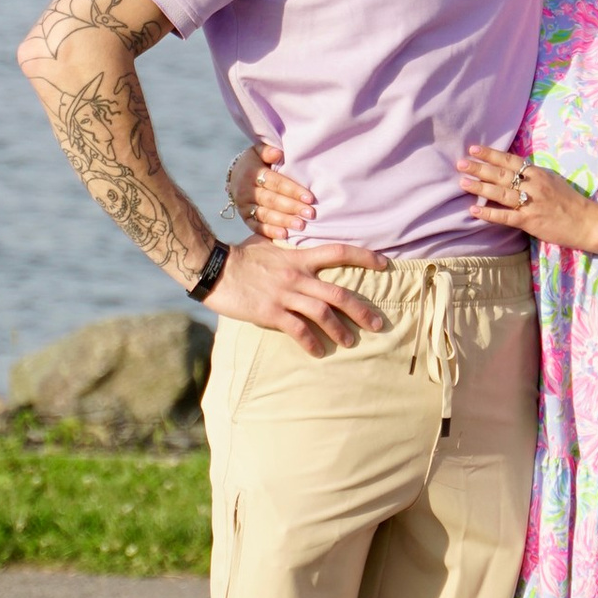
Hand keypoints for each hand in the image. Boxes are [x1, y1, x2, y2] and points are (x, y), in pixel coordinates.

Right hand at [203, 237, 388, 352]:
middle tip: (378, 323)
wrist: (213, 267)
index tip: (384, 264)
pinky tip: (319, 351)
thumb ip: (288, 250)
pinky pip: (297, 329)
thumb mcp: (269, 246)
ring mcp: (284, 294)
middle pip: (338, 292)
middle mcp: (296, 275)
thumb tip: (299, 246)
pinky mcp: (270, 311)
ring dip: (340, 329)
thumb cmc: (239, 257)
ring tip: (351, 342)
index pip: (338, 251)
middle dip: (361, 309)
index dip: (364, 257)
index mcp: (299, 257)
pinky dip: (311, 341)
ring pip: (322, 313)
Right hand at [225, 139, 313, 238]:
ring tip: (301, 225)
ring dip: (284, 221)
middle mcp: (245, 191)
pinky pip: (256, 227)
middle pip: (272, 200)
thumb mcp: (257, 152)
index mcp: (251, 173)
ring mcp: (244, 207)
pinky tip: (284, 235)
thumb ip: (267, 150)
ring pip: (265, 215)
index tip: (310, 197)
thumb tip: (277, 153)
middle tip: (310, 213)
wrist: (235, 177)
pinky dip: (270, 232)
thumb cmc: (255, 163)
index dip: (292, 190)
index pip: (275, 182)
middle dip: (292, 207)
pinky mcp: (244, 218)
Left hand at [458, 146, 597, 248]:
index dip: (491, 154)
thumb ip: (533, 175)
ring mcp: (531, 203)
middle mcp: (533, 185)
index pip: (510, 160)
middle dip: (480, 168)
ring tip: (462, 182)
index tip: (473, 148)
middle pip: (501, 174)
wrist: (587, 221)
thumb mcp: (552, 180)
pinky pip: (505, 216)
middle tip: (460, 163)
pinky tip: (473, 210)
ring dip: (480, 187)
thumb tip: (512, 170)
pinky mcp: (530, 221)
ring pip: (500, 193)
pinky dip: (488, 214)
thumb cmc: (570, 201)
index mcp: (538, 173)